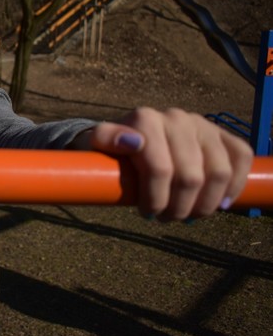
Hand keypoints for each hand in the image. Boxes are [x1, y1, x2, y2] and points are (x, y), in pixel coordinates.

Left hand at [71, 107, 252, 220]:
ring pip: (219, 172)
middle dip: (178, 207)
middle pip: (190, 177)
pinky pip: (241, 157)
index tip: (147, 214)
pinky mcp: (221, 134)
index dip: (156, 199)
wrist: (128, 139)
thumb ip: (105, 139)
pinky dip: (235, 185)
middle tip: (166, 218)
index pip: (160, 169)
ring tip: (187, 215)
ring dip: (205, 204)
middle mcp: (176, 117)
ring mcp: (202, 124)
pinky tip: (220, 203)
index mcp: (145, 119)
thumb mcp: (94, 145)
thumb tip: (133, 142)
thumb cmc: (110, 151)